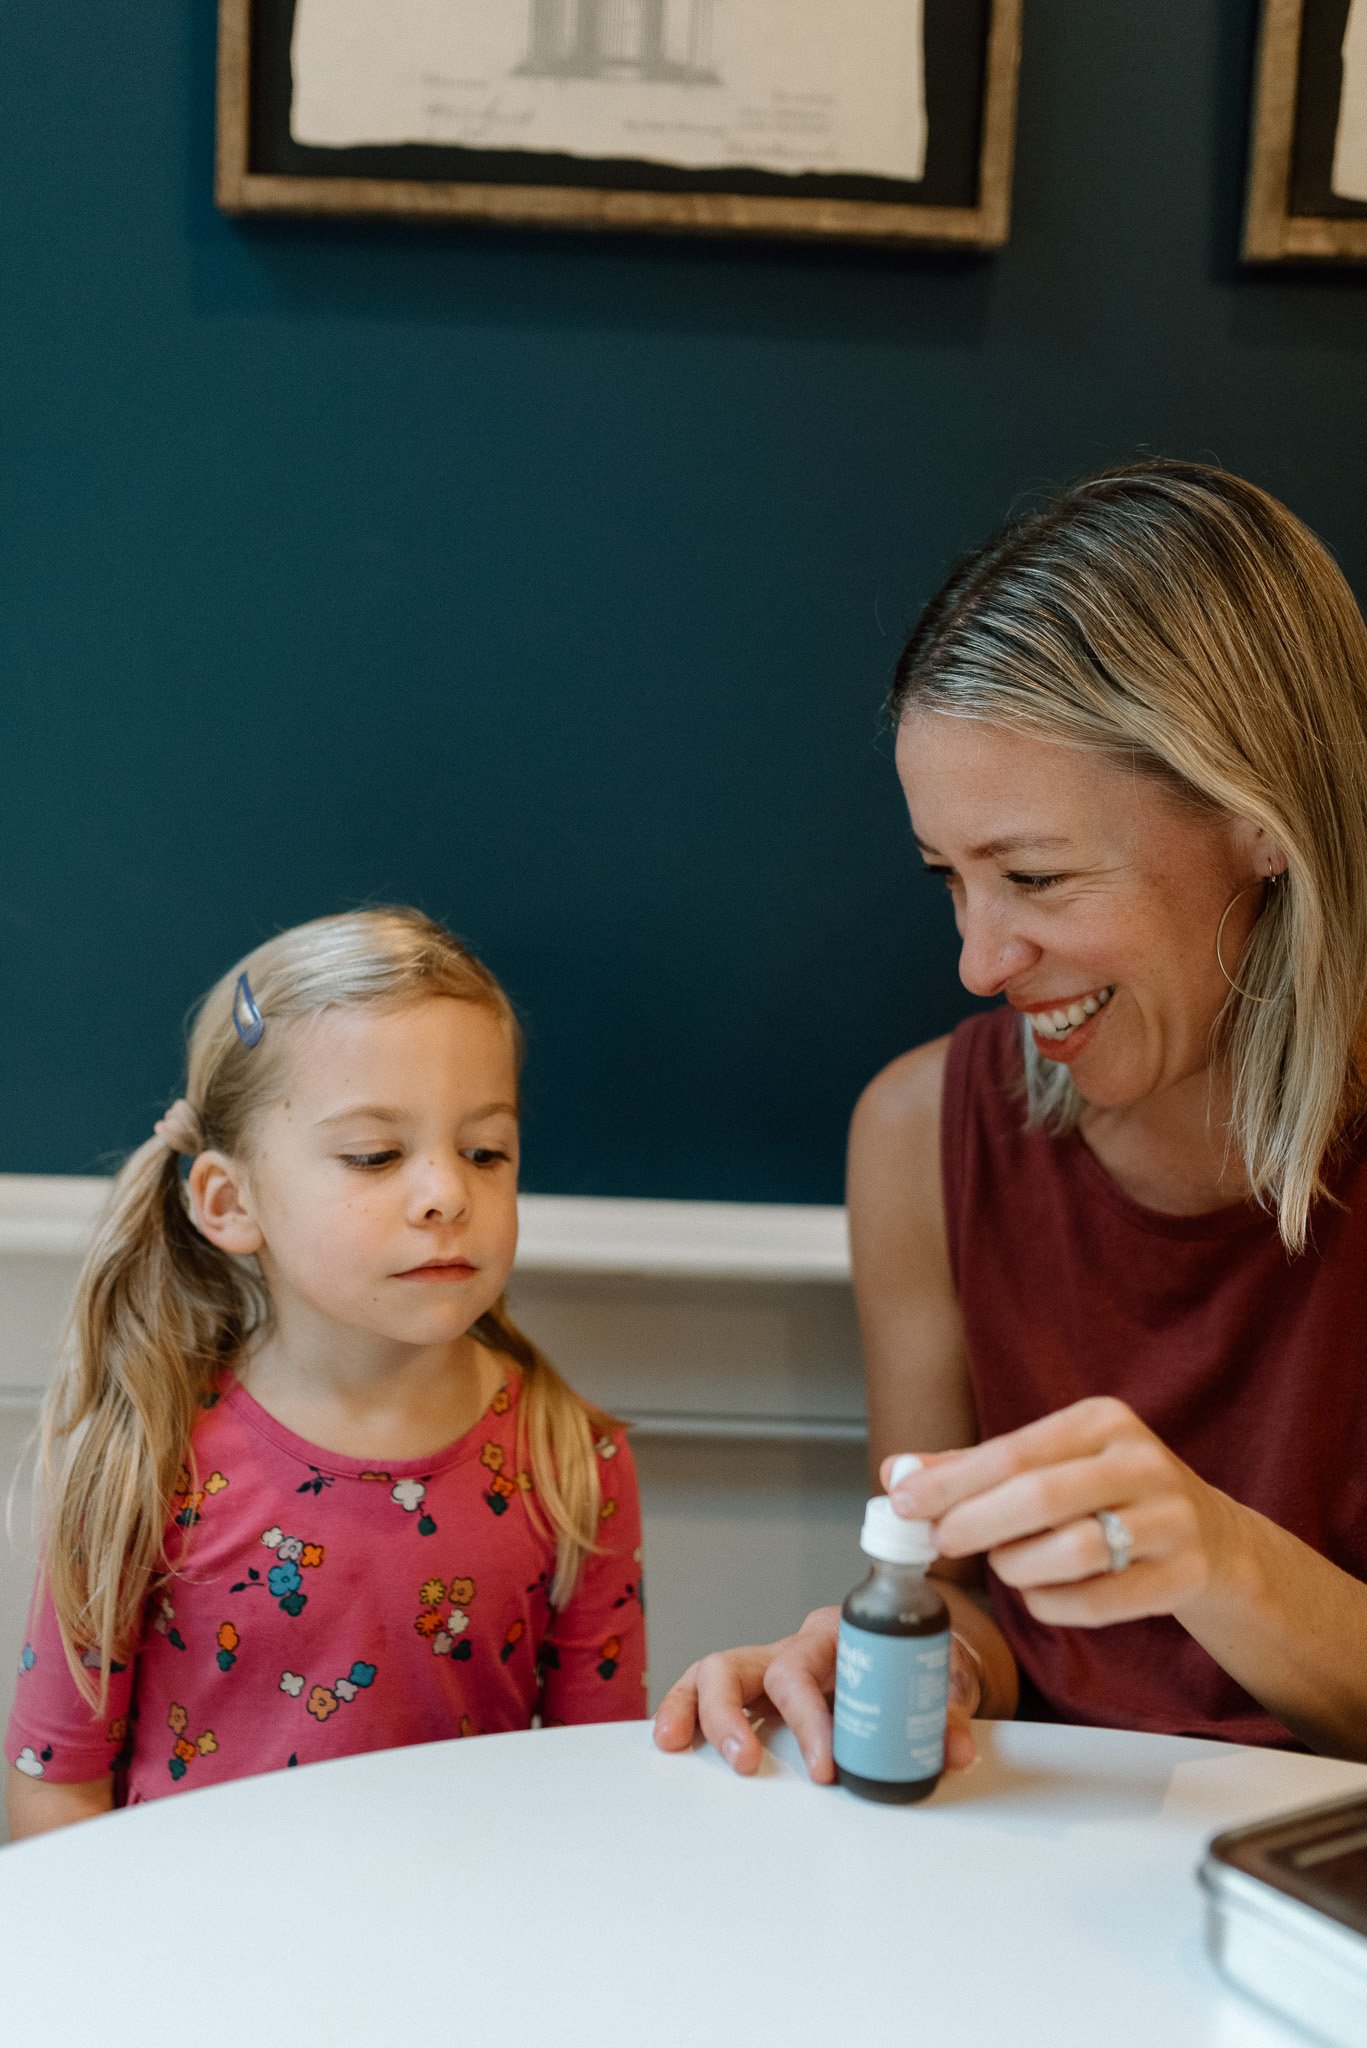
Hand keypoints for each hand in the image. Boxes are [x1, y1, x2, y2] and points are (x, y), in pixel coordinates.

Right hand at [652, 1607, 981, 1781]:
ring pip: (713, 1670)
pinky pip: (706, 1689)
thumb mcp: (939, 1682)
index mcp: (834, 1635)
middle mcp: (793, 1645)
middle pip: (741, 1663)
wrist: (915, 1655)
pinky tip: (671, 1740)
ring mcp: (769, 1666)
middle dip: (733, 1716)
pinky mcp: (757, 1691)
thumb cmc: (918, 1665)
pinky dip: (685, 1711)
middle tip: (746, 1763)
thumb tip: (953, 1750)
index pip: (804, 1669)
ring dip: (694, 1709)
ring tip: (677, 1744)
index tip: (826, 1767)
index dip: (808, 1719)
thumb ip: (946, 1713)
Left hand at [883, 1396, 1236, 1626]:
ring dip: (1019, 1567)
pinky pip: (1100, 1601)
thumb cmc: (1109, 1495)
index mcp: (1102, 1421)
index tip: (901, 1502)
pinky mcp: (1184, 1576)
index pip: (1012, 1452)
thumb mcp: (1052, 1464)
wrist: (1211, 1537)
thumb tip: (897, 1474)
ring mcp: (1170, 1520)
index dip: (951, 1481)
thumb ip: (975, 1469)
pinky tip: (1039, 1596)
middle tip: (940, 1543)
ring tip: (1003, 1567)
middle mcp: (1142, 1462)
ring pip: (1073, 1550)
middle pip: (1040, 1496)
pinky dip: (1054, 1605)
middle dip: (976, 1524)